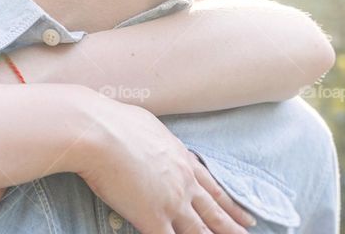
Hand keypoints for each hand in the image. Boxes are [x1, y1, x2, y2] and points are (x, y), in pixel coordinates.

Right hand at [78, 97, 257, 233]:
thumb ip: (156, 139)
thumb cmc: (114, 121)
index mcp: (181, 159)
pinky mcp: (152, 218)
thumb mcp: (147, 125)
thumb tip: (152, 138)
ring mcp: (170, 202)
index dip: (231, 204)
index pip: (212, 187)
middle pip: (214, 212)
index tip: (246, 217)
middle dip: (233, 228)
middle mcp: (183, 183)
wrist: (98, 132)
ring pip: (200, 232)